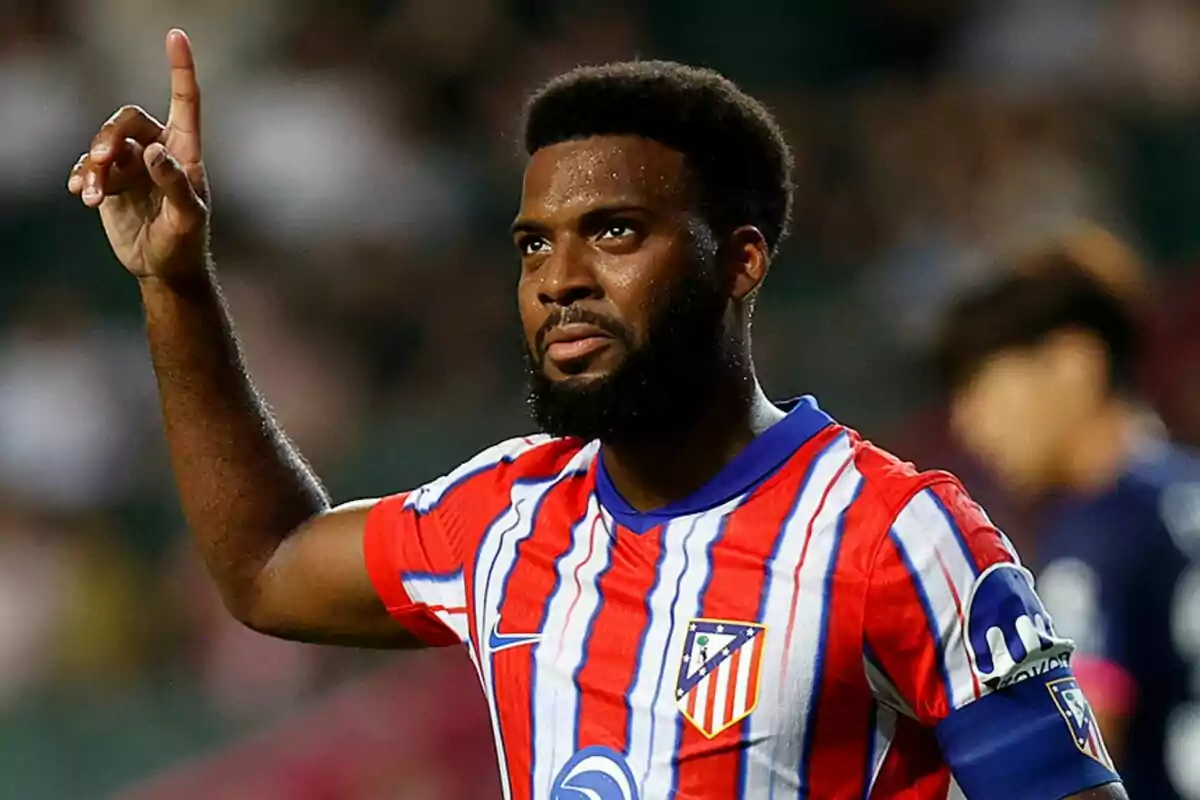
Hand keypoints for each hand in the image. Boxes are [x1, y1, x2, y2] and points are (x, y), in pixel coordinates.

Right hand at [68, 29, 208, 282]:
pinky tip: (81, 194)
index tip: (176, 35)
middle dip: (110, 136)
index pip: (185, 101)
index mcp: (185, 150)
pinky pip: (89, 165)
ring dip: (94, 164)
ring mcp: (133, 164)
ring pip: (104, 142)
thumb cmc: (186, 243)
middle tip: (103, 162)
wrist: (164, 268)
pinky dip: (83, 176)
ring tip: (93, 194)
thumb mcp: (188, 218)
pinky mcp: (112, 181)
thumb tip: (155, 152)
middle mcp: (158, 149)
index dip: (180, 68)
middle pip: (127, 119)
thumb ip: (175, 184)